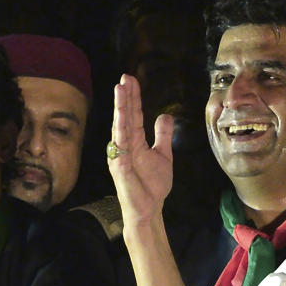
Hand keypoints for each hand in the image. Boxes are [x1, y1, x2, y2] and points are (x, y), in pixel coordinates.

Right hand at [108, 75, 173, 228]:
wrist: (149, 208)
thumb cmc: (152, 184)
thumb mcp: (163, 155)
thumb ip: (162, 135)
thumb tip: (165, 115)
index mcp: (134, 141)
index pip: (133, 115)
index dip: (133, 98)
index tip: (131, 79)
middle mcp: (124, 145)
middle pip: (125, 117)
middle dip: (125, 97)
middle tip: (125, 77)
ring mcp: (120, 156)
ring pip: (120, 128)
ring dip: (120, 109)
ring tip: (120, 91)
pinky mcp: (120, 168)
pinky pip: (120, 148)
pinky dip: (120, 134)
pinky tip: (121, 120)